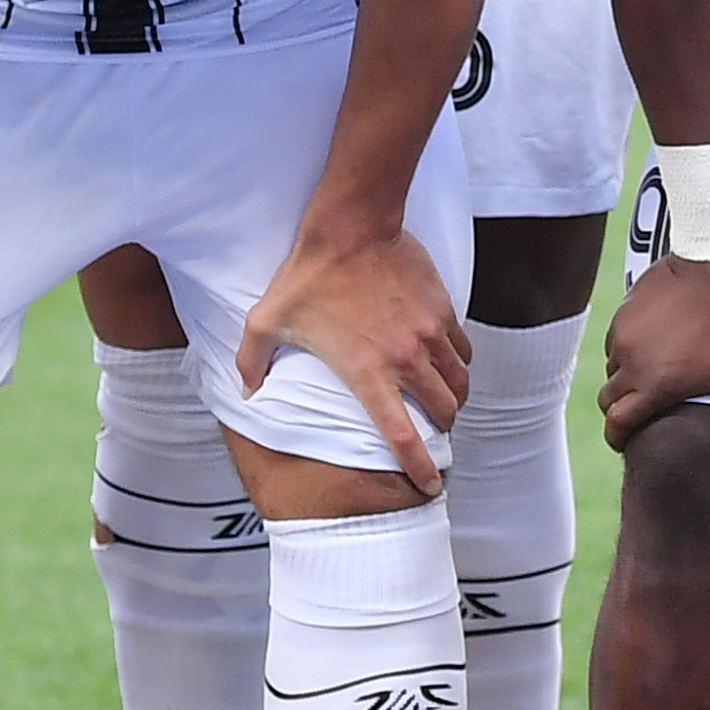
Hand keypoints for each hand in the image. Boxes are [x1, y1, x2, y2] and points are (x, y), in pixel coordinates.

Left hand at [238, 214, 471, 490]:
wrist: (352, 225)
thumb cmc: (307, 274)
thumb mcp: (266, 320)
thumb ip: (252, 362)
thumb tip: (247, 393)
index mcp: (366, 372)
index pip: (401, 434)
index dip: (418, 465)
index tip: (428, 484)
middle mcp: (405, 359)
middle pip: (444, 411)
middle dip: (442, 429)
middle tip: (433, 431)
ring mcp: (429, 334)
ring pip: (460, 381)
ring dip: (454, 398)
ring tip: (445, 401)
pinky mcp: (442, 310)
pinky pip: (462, 348)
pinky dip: (458, 363)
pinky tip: (447, 361)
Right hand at [599, 248, 709, 463]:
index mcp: (654, 384)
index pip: (617, 423)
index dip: (619, 437)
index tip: (626, 439)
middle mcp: (630, 360)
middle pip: (609, 398)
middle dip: (621, 409)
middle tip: (640, 411)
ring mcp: (624, 331)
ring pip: (612, 366)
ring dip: (625, 376)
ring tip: (652, 376)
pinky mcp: (626, 307)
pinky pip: (617, 337)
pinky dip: (629, 348)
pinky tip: (655, 343)